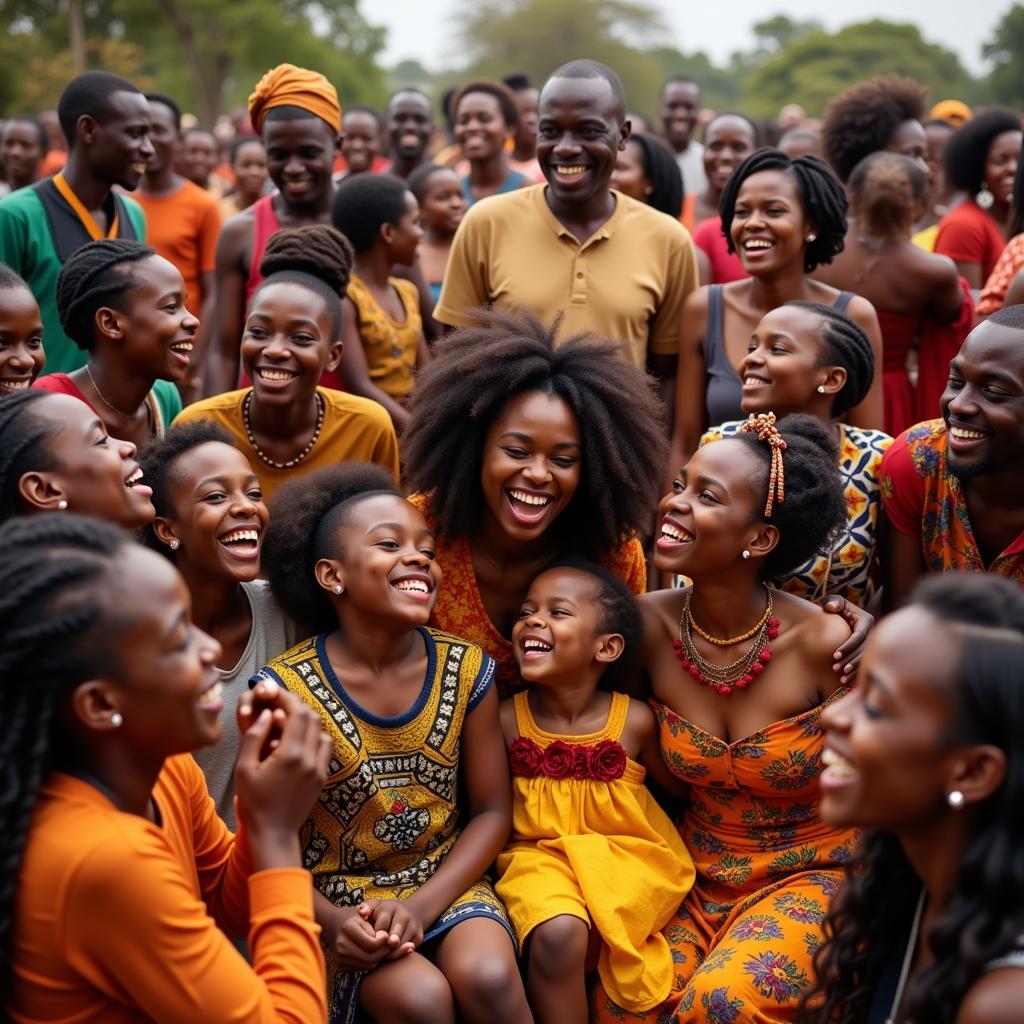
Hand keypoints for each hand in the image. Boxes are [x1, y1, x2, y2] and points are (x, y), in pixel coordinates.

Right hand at [234, 693, 330, 866]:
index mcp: (290, 754)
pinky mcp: (322, 777)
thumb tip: (268, 713)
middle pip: (313, 718)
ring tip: (289, 725)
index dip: (288, 698)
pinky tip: (299, 744)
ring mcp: (319, 768)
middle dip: (298, 707)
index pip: (297, 712)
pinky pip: (325, 748)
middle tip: (282, 706)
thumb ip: (254, 736)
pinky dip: (315, 739)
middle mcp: (309, 758)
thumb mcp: (243, 768)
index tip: (276, 694)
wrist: (274, 832)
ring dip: (308, 723)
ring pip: (322, 732)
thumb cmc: (253, 802)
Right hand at [322, 904, 391, 971]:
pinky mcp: (341, 966)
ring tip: (381, 948)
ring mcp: (340, 957)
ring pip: (368, 965)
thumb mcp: (363, 915)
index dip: (383, 940)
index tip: (386, 934)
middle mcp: (342, 945)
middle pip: (371, 958)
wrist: (332, 924)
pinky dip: (370, 962)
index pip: (371, 944)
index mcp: (348, 929)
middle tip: (388, 944)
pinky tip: (371, 953)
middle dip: (383, 952)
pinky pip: (362, 968)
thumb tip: (385, 939)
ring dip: (378, 958)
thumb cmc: (351, 917)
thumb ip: (373, 927)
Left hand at [358, 899, 423, 959]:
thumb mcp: (376, 906)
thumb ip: (366, 908)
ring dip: (390, 954)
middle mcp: (404, 915)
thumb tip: (361, 913)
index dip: (375, 938)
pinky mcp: (419, 936)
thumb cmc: (385, 913)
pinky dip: (399, 955)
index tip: (369, 943)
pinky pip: (408, 950)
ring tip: (381, 957)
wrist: (411, 912)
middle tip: (378, 955)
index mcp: (390, 907)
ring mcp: (413, 925)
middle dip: (384, 948)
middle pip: (394, 937)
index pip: (382, 926)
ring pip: (401, 946)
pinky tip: (391, 955)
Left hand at [823, 595, 873, 685]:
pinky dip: (856, 674)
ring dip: (854, 670)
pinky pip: (864, 664)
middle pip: (863, 650)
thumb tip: (831, 608)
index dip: (848, 646)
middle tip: (835, 669)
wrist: (841, 615)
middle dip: (850, 661)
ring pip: (865, 659)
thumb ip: (832, 601)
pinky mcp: (868, 652)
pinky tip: (845, 682)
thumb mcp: (835, 601)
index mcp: (866, 621)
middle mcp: (872, 633)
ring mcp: (871, 644)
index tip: (834, 655)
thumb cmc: (836, 606)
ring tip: (841, 677)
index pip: (859, 636)